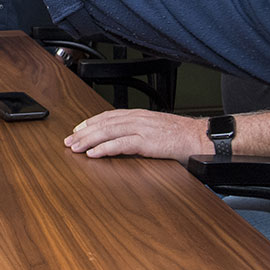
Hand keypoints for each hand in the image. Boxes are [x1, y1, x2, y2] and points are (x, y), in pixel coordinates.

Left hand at [63, 109, 207, 161]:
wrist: (201, 137)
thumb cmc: (182, 135)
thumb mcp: (157, 129)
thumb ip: (141, 131)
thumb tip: (126, 139)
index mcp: (139, 115)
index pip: (108, 116)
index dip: (90, 122)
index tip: (77, 129)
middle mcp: (137, 119)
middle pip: (103, 123)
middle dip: (83, 132)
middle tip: (69, 141)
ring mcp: (141, 129)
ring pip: (108, 132)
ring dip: (88, 140)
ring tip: (75, 147)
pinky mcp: (147, 142)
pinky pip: (121, 144)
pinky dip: (104, 148)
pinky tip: (93, 153)